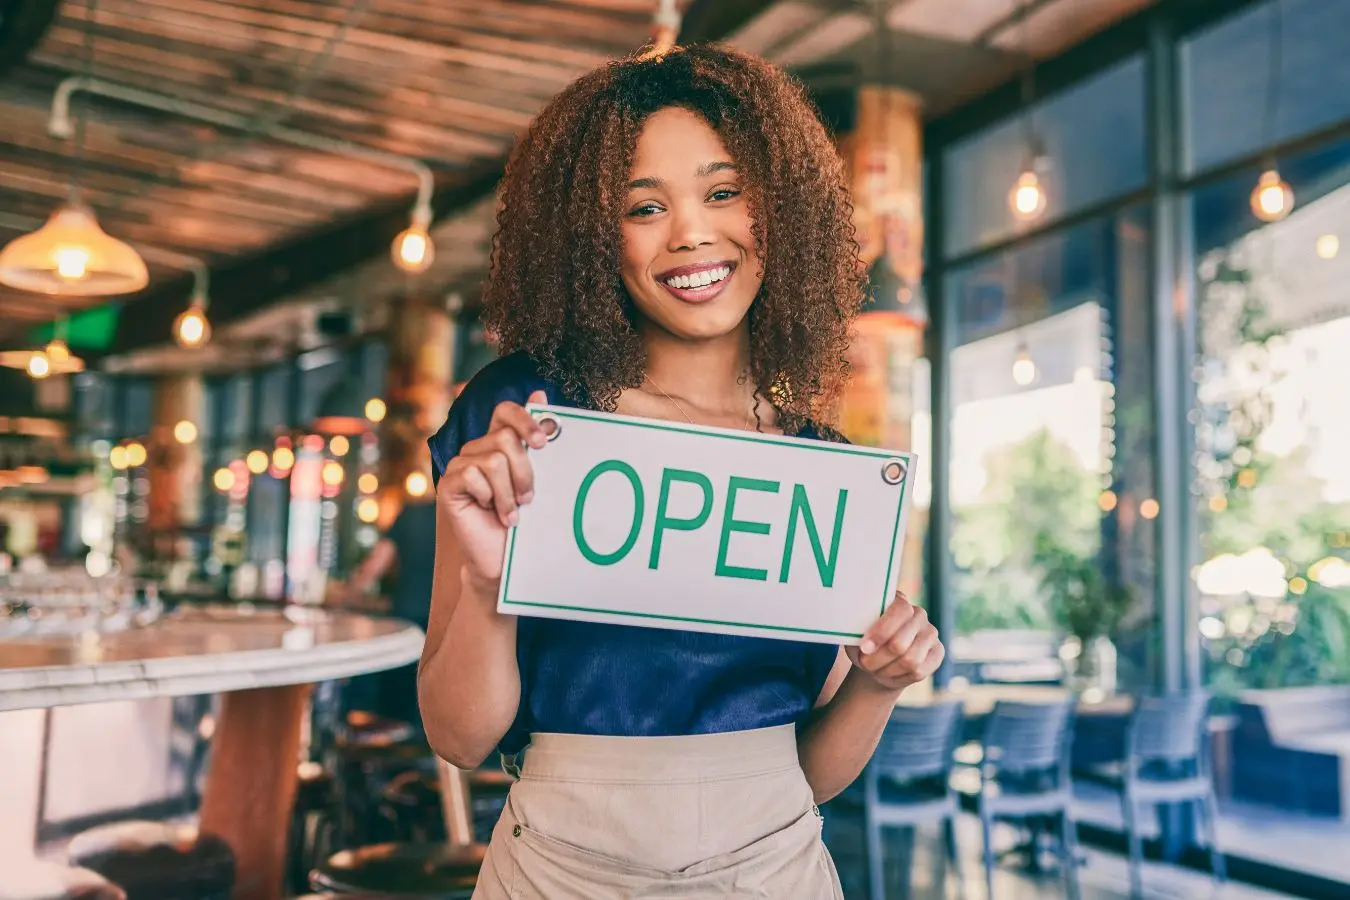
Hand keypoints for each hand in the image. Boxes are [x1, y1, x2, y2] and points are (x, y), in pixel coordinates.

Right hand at [438, 390, 548, 593]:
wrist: (503, 558)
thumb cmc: (524, 520)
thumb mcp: (538, 478)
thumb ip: (535, 440)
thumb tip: (540, 393)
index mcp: (498, 443)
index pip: (505, 411)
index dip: (524, 419)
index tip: (543, 443)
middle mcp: (476, 450)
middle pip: (504, 438)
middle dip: (525, 472)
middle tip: (527, 498)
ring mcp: (460, 466)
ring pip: (493, 460)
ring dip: (509, 492)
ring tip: (512, 512)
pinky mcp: (448, 484)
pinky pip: (471, 475)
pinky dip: (489, 497)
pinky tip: (490, 512)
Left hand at [846, 592, 944, 693]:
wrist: (879, 662)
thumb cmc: (864, 643)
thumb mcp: (856, 634)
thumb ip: (856, 629)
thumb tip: (855, 634)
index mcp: (899, 600)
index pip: (899, 611)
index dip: (881, 632)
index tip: (864, 648)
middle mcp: (919, 614)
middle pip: (900, 643)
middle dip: (878, 659)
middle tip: (865, 664)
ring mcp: (930, 633)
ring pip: (910, 661)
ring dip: (887, 670)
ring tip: (875, 669)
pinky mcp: (938, 652)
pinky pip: (919, 672)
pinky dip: (899, 678)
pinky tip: (889, 674)